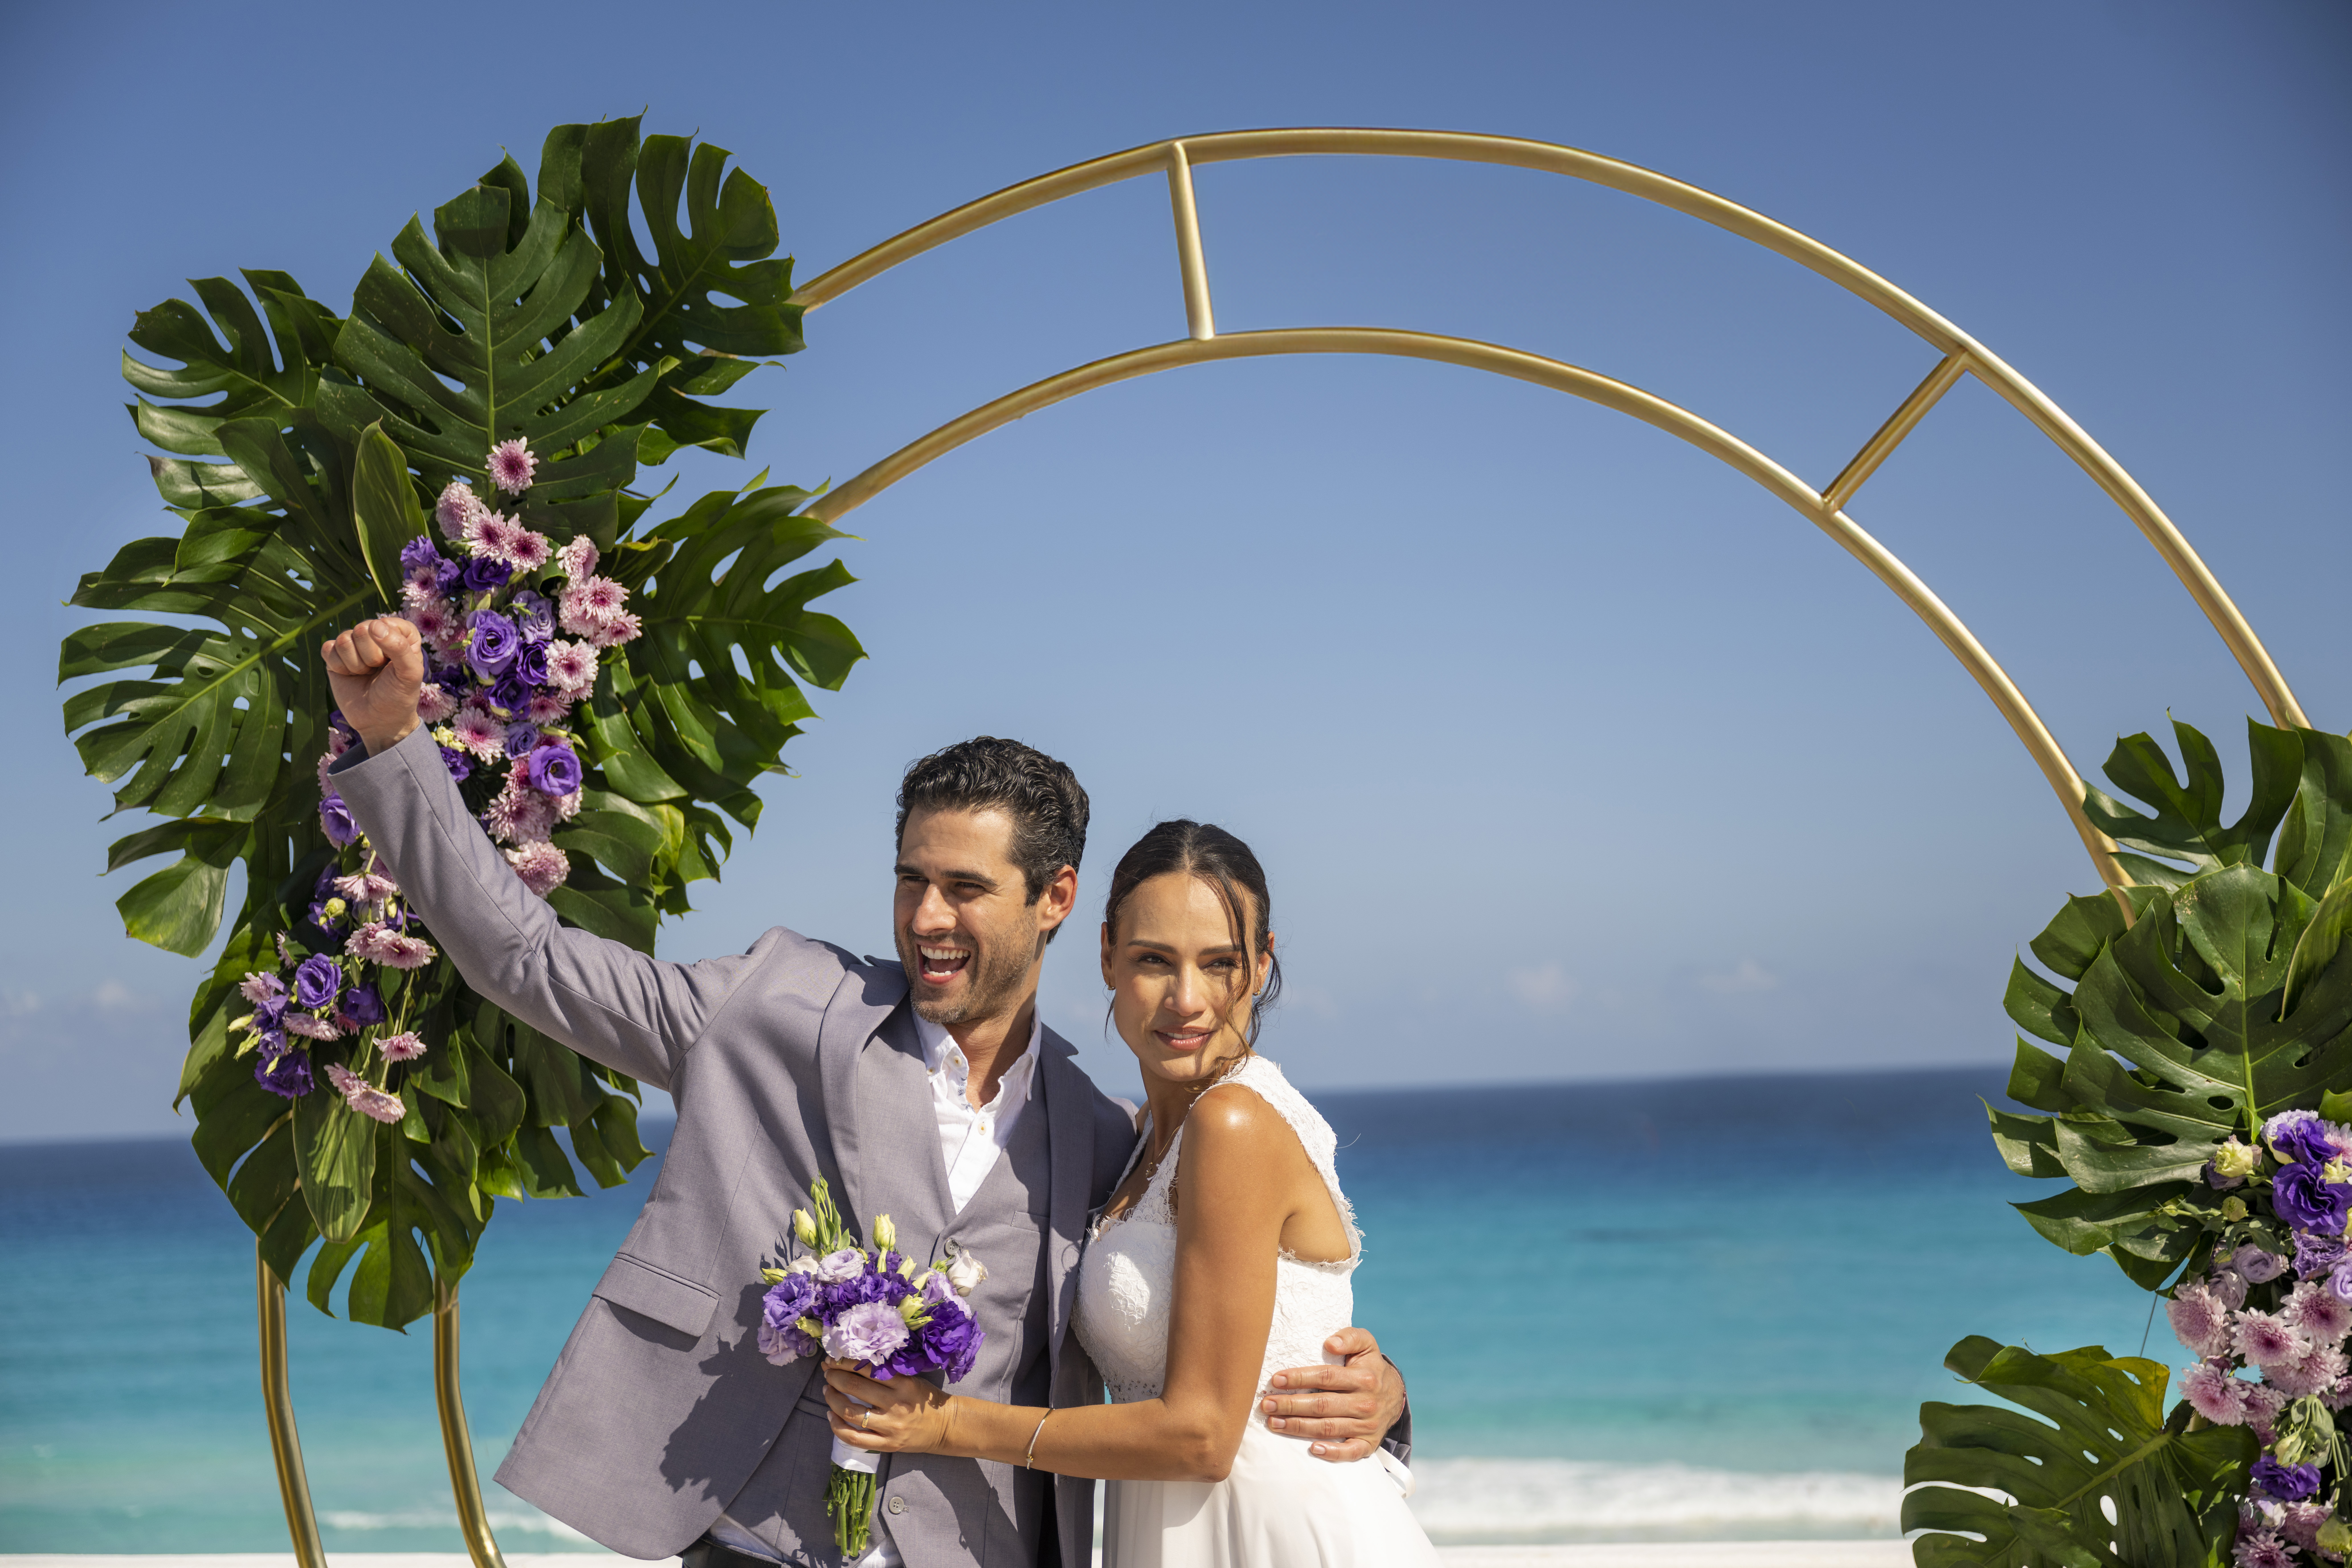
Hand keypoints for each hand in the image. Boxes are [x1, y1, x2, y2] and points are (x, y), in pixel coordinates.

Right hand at [320, 616, 424, 755]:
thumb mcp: (409, 673)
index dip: (389, 644)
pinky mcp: (335, 655)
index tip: (394, 663)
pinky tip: (350, 675)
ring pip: (344, 639)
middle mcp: (376, 635)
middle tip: (377, 671)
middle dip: (370, 656)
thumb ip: (399, 647)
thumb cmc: (398, 695)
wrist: (378, 721)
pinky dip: (339, 666)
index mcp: (400, 634)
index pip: (388, 623)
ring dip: (355, 663)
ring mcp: (354, 644)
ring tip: (365, 674)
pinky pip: (328, 648)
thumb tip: (373, 626)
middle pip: (362, 629)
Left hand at [824, 1361, 954, 1454]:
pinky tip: (830, 1416)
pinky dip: (837, 1426)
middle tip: (828, 1372)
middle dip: (835, 1377)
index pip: (867, 1368)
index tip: (834, 1359)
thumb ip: (887, 1373)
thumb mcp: (911, 1379)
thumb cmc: (926, 1399)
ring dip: (832, 1399)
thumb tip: (855, 1363)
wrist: (945, 1427)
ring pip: (850, 1412)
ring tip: (827, 1390)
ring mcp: (889, 1427)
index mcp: (902, 1384)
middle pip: (855, 1387)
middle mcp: (895, 1404)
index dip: (845, 1362)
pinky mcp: (886, 1445)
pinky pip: (854, 1438)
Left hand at [1262, 1326, 1404, 1462]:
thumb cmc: (1370, 1367)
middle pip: (1322, 1405)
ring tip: (1274, 1423)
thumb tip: (1329, 1343)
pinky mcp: (1368, 1443)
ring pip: (1328, 1428)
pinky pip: (1350, 1452)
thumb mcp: (1366, 1344)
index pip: (1326, 1377)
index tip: (1276, 1379)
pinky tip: (1312, 1449)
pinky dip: (1332, 1453)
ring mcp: (1367, 1426)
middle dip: (1291, 1405)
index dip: (1300, 1378)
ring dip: (1299, 1427)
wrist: (1396, 1394)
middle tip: (1267, 1405)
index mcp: (1363, 1378)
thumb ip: (1350, 1337)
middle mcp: (1366, 1403)